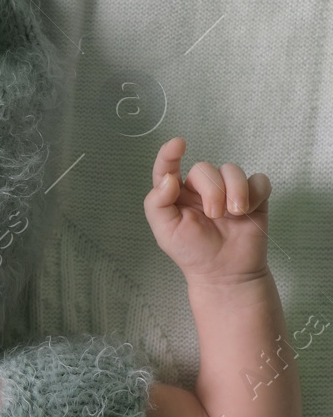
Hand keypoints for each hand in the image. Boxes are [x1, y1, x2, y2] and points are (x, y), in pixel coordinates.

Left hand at [144, 136, 272, 285]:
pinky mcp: (253, 197)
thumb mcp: (165, 231)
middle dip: (212, 190)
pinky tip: (249, 210)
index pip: (169, 168)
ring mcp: (228, 191)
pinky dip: (255, 192)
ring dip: (235, 190)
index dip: (170, 154)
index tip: (178, 144)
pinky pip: (259, 179)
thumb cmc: (193, 252)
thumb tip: (168, 178)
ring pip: (232, 169)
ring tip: (234, 214)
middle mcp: (201, 189)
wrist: (225, 272)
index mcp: (177, 195)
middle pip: (206, 168)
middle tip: (214, 215)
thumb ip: (158, 203)